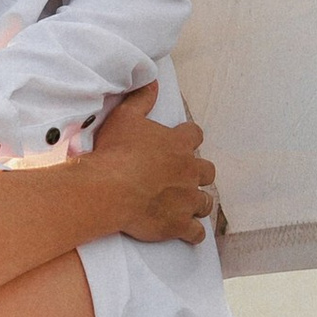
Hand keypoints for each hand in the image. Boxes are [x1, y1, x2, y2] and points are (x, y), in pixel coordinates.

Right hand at [88, 85, 214, 243]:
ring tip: (188, 205)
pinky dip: (193, 233)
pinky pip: (196, 232)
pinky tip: (189, 233)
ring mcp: (187, 200)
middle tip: (183, 176)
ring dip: (198, 203)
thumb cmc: (115, 152)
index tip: (181, 142)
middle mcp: (189, 171)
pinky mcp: (178, 224)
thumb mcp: (125, 117)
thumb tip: (153, 82)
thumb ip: (141, 99)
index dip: (189, 139)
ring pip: (205, 202)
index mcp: (179, 144)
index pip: (195, 136)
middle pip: (207, 171)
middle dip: (198, 174)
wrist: (109, 188)